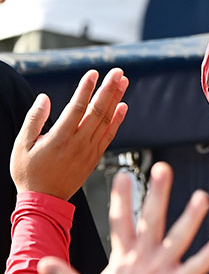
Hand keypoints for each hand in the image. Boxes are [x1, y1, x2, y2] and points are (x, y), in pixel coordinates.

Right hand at [12, 67, 128, 199]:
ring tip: (123, 82)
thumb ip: (34, 120)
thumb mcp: (21, 146)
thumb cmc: (29, 173)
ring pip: (107, 120)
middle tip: (118, 72)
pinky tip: (123, 107)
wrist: (45, 201)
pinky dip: (118, 120)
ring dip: (116, 99)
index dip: (86, 88)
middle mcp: (79, 143)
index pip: (77, 108)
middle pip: (98, 111)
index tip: (93, 73)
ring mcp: (90, 150)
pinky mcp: (95, 157)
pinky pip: (110, 135)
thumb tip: (44, 98)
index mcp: (60, 138)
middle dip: (109, 89)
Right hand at [38, 162, 208, 273]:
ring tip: (202, 197)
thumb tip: (42, 264)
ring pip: (176, 238)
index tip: (124, 175)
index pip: (119, 221)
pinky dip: (204, 259)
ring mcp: (157, 272)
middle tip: (163, 168)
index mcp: (121, 258)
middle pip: (149, 219)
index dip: (122, 198)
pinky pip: (191, 270)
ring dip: (190, 218)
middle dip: (157, 193)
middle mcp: (140, 259)